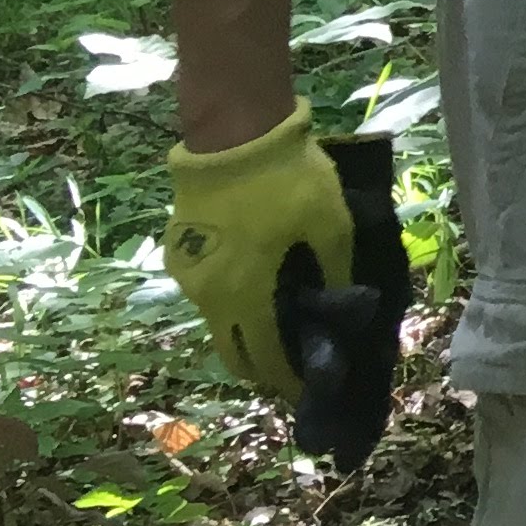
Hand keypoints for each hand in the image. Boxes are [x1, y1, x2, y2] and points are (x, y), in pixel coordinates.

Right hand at [166, 99, 357, 400]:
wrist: (233, 136)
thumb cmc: (288, 183)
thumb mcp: (332, 226)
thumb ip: (337, 271)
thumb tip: (347, 304)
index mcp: (248, 296)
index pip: (266, 358)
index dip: (285, 379)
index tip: (306, 389)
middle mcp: (210, 296)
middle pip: (232, 351)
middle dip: (260, 366)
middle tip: (289, 365)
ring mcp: (188, 274)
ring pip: (216, 320)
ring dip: (243, 330)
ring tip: (275, 325)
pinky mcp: (178, 250)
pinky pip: (207, 289)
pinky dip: (229, 298)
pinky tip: (254, 284)